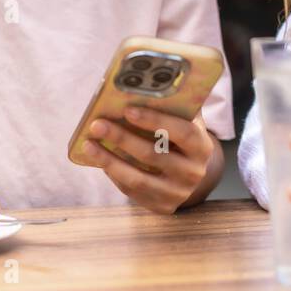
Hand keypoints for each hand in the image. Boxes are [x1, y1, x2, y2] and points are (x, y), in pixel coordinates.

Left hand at [79, 106, 217, 214]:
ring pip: (138, 178)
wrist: (190, 172)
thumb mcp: (185, 120)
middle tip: (97, 124)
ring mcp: (178, 193)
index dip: (155, 120)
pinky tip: (100, 159)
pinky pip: (132, 191)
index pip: (182, 132)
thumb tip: (141, 83)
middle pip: (153, 155)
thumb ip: (173, 104)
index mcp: (202, 146)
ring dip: (109, 160)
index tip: (127, 110)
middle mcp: (193, 173)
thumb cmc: (180, 137)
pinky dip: (113, 174)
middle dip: (121, 138)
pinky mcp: (163, 206)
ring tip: (89, 144)